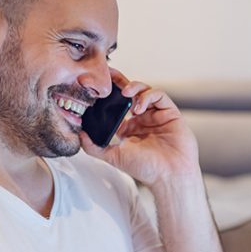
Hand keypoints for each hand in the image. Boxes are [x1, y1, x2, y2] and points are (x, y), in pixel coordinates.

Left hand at [80, 69, 199, 186]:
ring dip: (134, 88)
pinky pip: (159, 95)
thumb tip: (80, 136)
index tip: (97, 87)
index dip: (109, 95)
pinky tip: (139, 107)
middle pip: (131, 93)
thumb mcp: (114, 157)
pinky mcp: (170, 112)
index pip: (117, 105)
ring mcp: (157, 115)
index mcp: (130, 128)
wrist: (169, 176)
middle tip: (109, 75)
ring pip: (145, 91)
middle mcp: (144, 119)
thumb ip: (95, 147)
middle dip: (120, 82)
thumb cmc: (146, 169)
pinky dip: (148, 96)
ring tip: (125, 94)